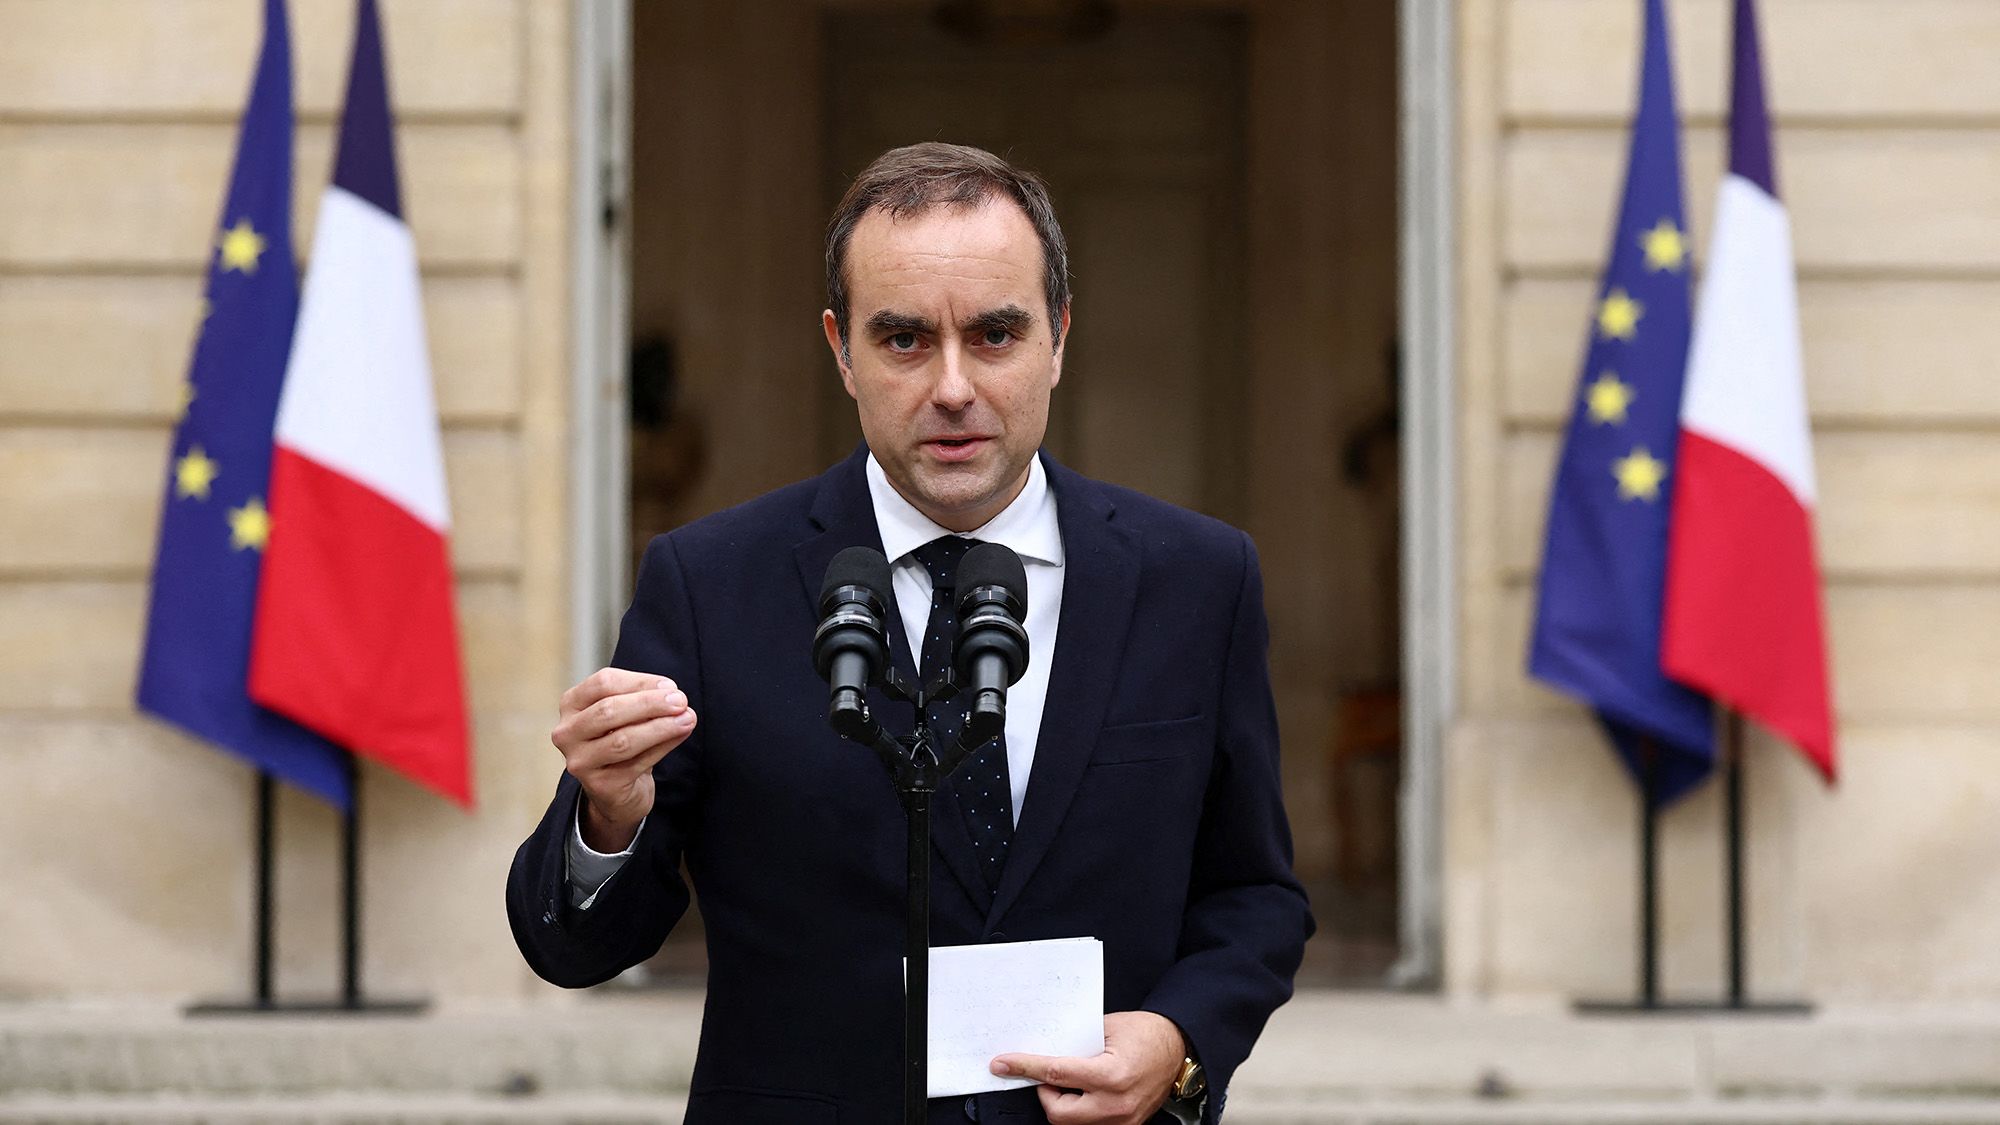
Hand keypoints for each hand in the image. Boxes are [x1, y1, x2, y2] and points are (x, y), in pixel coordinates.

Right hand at [552, 667, 697, 851]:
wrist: (615, 790)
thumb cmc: (621, 741)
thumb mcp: (628, 715)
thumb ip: (645, 701)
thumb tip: (674, 696)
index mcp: (572, 704)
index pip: (604, 683)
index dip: (640, 682)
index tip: (671, 687)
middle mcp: (567, 732)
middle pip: (609, 710)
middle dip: (651, 703)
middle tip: (681, 701)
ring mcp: (580, 761)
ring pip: (623, 739)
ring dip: (661, 727)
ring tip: (687, 719)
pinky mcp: (599, 785)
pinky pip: (637, 762)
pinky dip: (663, 746)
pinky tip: (680, 735)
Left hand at [991, 1010, 1185, 1123]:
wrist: (1178, 1048)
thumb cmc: (1145, 1033)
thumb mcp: (1106, 1028)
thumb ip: (1074, 1042)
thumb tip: (1043, 1048)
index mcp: (1111, 1075)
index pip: (1055, 1074)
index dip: (1025, 1068)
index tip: (1002, 1064)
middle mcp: (1116, 1104)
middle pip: (1058, 1113)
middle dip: (1046, 1094)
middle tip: (1048, 1077)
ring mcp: (1122, 1121)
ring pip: (1072, 1123)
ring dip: (1063, 1104)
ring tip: (1072, 1083)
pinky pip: (1091, 1124)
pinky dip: (1081, 1110)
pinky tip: (1085, 1094)